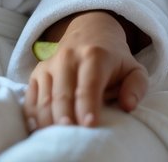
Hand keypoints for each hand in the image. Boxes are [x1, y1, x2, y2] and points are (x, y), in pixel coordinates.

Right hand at [24, 12, 148, 129]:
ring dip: (49, 121)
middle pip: (62, 94)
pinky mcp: (37, 72)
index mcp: (95, 55)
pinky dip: (33, 116)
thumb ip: (137, 86)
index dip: (88, 105)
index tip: (90, 125)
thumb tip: (128, 105)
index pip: (89, 84)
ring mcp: (49, 64)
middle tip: (71, 136)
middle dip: (65, 117)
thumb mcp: (134, 68)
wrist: (90, 30)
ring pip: (44, 98)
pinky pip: (31, 98)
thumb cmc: (114, 58)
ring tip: (57, 138)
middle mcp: (68, 57)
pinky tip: (40, 130)